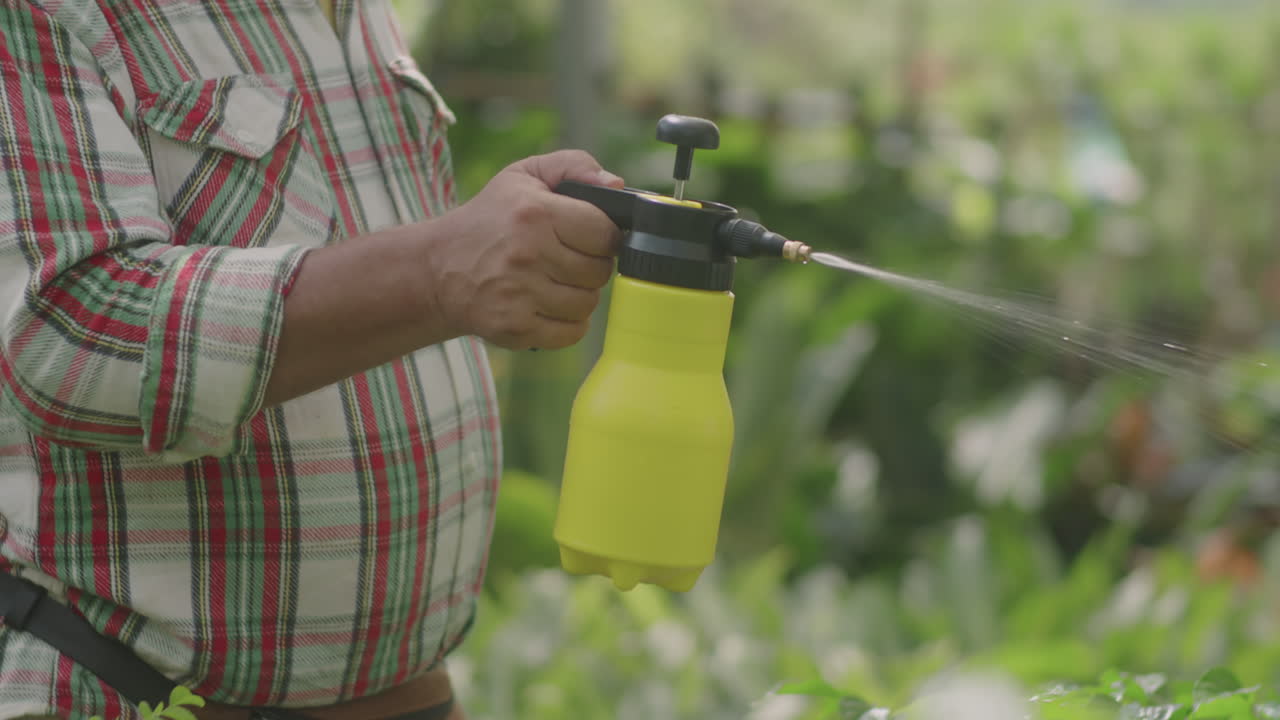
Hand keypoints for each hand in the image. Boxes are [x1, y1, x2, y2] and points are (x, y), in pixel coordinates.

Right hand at [426, 150, 624, 349]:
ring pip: (588, 304)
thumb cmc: (489, 219)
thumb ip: (574, 166)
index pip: (605, 234)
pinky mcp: (515, 328)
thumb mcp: (523, 176)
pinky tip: (547, 304)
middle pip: (599, 272)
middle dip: (591, 265)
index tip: (590, 236)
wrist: (438, 268)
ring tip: (556, 280)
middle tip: (568, 258)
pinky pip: (572, 332)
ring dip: (579, 294)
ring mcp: (520, 295)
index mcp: (535, 214)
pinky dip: (567, 322)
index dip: (604, 236)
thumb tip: (617, 183)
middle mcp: (528, 255)